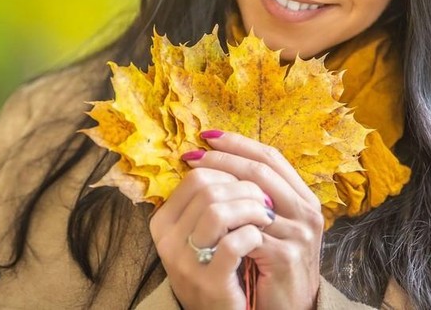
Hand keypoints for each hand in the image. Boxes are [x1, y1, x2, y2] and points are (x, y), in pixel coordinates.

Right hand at [149, 164, 272, 308]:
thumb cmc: (218, 265)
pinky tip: (261, 238)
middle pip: (207, 189)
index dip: (230, 172)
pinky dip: (253, 234)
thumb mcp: (203, 231)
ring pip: (218, 211)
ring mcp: (186, 263)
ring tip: (266, 216)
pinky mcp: (209, 282)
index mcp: (163, 221)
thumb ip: (208, 197)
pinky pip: (234, 243)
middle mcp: (167, 241)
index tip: (250, 183)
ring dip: (251, 208)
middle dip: (245, 188)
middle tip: (265, 200)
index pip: (196, 177)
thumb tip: (223, 147)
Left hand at [188, 132, 323, 309]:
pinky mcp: (285, 256)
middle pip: (260, 171)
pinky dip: (224, 223)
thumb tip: (221, 164)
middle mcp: (307, 211)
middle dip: (222, 159)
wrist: (291, 308)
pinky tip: (202, 218)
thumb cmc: (275, 264)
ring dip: (217, 187)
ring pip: (253, 197)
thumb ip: (258, 196)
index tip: (209, 135)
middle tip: (192, 154)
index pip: (271, 157)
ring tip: (191, 181)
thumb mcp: (273, 224)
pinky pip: (248, 232)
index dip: (239, 143)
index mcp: (304, 197)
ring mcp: (299, 233)